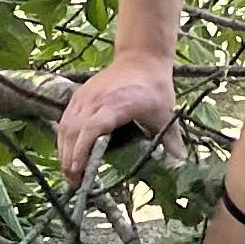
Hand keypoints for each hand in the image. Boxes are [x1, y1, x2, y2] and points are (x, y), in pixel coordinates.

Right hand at [55, 53, 179, 180]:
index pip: (92, 128)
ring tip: (70, 175)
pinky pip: (65, 120)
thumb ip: (171, 138)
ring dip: (64, 152)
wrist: (142, 58)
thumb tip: (180, 161)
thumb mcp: (165, 112)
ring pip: (66, 127)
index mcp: (117, 104)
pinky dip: (64, 139)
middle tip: (75, 184)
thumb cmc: (154, 86)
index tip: (79, 171)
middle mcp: (96, 100)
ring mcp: (85, 97)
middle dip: (70, 160)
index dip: (82, 150)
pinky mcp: (79, 96)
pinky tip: (68, 155)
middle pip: (74, 132)